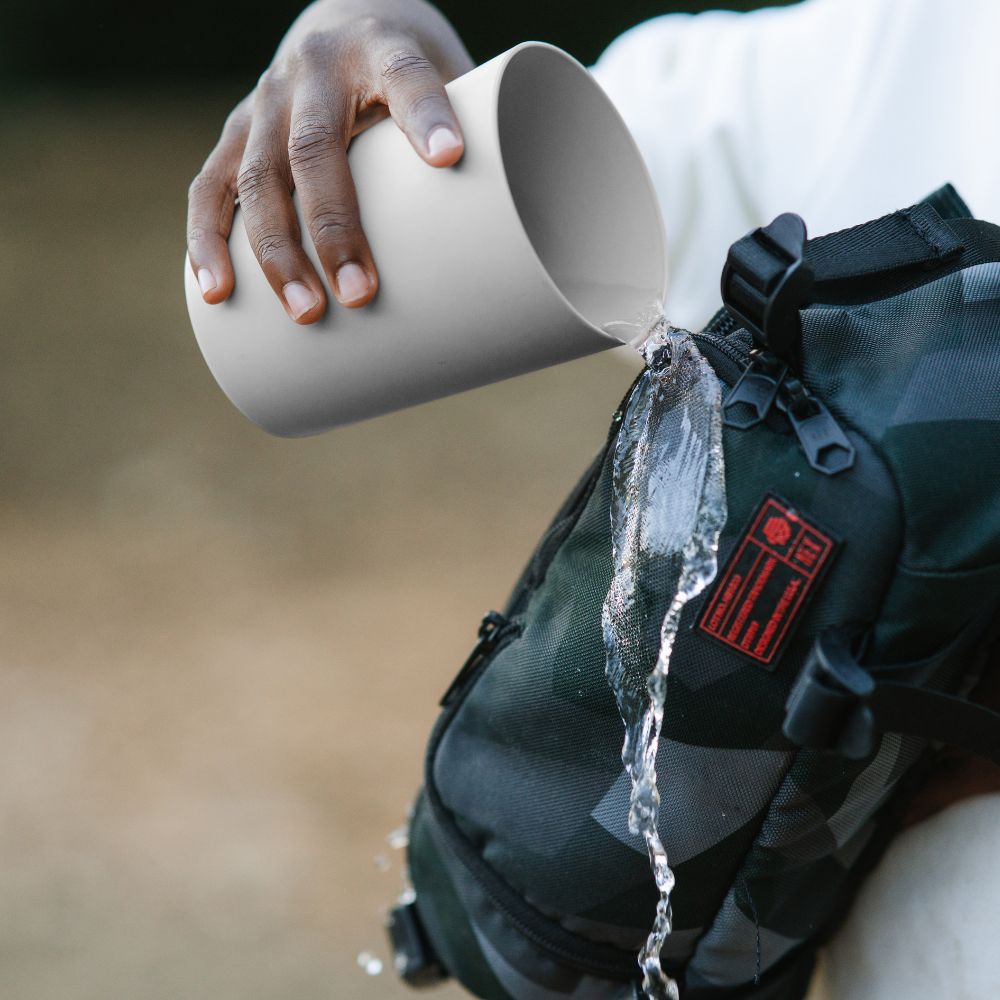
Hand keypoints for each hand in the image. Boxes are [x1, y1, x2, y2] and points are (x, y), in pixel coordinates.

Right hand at [187, 0, 473, 322]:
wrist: (343, 19)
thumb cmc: (411, 77)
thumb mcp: (450, 84)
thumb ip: (474, 148)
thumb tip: (511, 251)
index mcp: (379, 48)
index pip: (404, 75)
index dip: (425, 114)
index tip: (451, 157)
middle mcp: (313, 71)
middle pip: (315, 148)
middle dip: (335, 227)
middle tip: (360, 295)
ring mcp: (266, 103)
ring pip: (259, 177)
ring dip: (276, 253)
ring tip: (306, 313)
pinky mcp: (236, 135)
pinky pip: (210, 187)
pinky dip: (207, 241)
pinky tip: (214, 291)